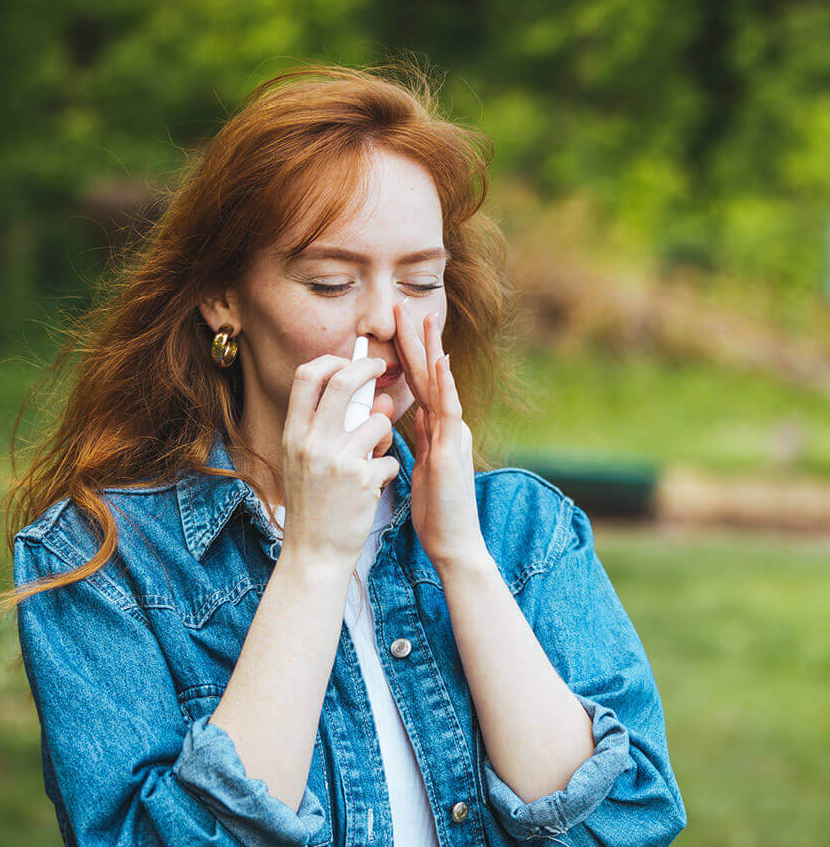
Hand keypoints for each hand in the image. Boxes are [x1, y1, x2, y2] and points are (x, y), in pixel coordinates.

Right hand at [280, 354, 399, 567]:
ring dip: (386, 434)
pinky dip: (388, 469)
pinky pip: (390, 458)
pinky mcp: (363, 480)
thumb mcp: (307, 462)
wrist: (315, 553)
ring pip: (378, 421)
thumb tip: (376, 398)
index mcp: (294, 435)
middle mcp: (311, 443)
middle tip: (382, 367)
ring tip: (376, 454)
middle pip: (342, 382)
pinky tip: (374, 486)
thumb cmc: (314, 504)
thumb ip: (334, 429)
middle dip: (367, 368)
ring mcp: (337, 460)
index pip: (306, 376)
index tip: (348, 361)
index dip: (330, 361)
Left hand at [393, 299, 486, 572]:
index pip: (416, 382)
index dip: (405, 352)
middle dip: (416, 338)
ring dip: (431, 349)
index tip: (393, 323)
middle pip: (428, 374)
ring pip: (440, 384)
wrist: (452, 543)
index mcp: (436, 428)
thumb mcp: (420, 465)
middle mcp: (447, 425)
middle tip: (403, 303)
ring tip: (423, 317)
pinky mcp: (453, 451)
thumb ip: (416, 439)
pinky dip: (445, 384)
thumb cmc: (436, 510)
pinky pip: (449, 412)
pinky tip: (440, 360)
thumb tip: (406, 416)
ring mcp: (452, 435)